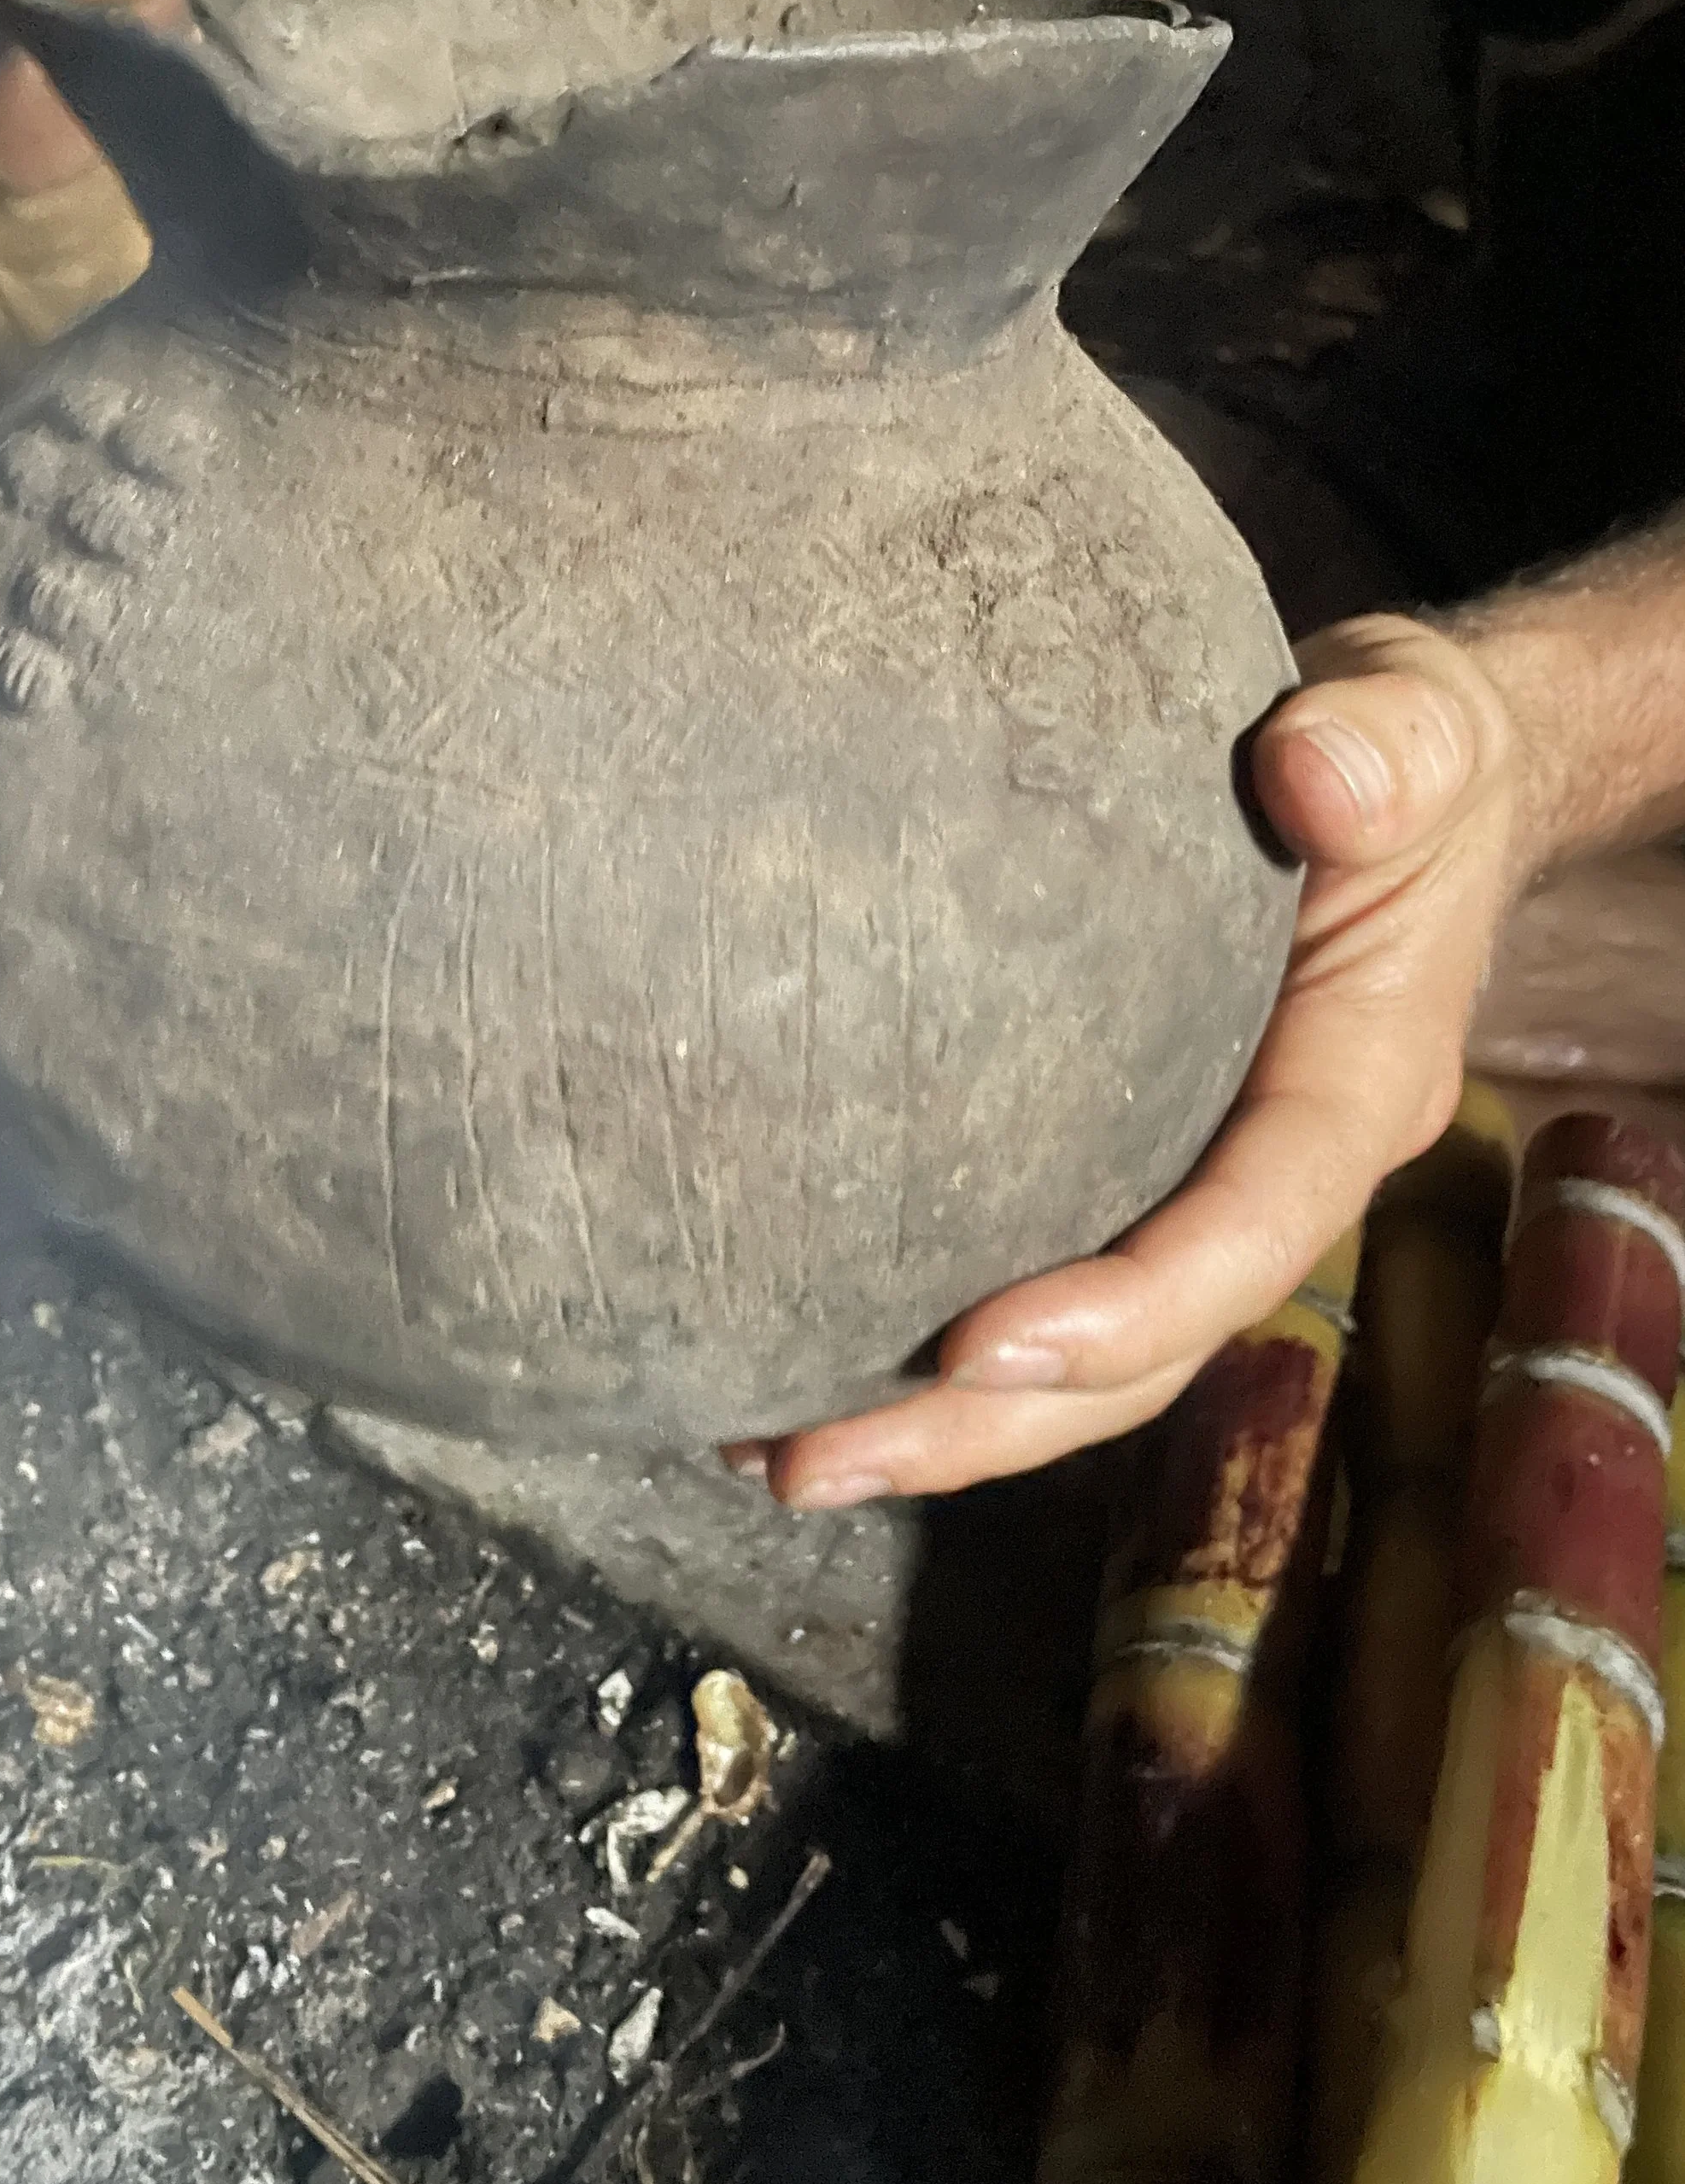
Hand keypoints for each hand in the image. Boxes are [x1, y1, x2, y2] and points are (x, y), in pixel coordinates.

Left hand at [739, 614, 1526, 1504]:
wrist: (1391, 765)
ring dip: (935, 1415)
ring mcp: (1196, 1173)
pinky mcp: (1126, 1149)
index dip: (1127, 1308)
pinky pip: (1036, 1260)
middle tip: (811, 1459)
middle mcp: (1273, 1165)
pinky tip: (794, 1339)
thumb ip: (1384, 748)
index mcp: (1356, 1089)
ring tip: (769, 1446)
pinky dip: (924, 1324)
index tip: (979, 1346)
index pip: (1249, 1232)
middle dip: (982, 1422)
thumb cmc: (1403, 749)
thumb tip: (1316, 778)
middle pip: (1141, 1347)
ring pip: (1079, 1347)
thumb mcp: (1416, 725)